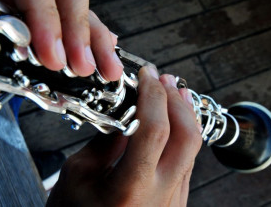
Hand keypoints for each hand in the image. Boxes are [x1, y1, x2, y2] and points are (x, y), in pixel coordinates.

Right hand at [46, 66, 201, 205]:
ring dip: (183, 114)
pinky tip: (173, 121)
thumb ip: (106, 142)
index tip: (147, 76)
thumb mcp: (77, 175)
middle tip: (164, 80)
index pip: (154, 130)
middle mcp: (160, 196)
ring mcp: (173, 201)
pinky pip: (187, 161)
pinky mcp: (176, 201)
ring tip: (172, 93)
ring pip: (192, 148)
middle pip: (187, 138)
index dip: (153, 96)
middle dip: (177, 101)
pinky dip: (182, 134)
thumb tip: (129, 111)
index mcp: (129, 189)